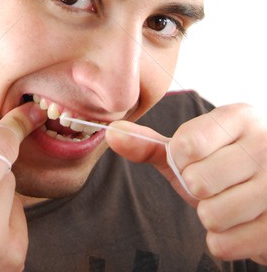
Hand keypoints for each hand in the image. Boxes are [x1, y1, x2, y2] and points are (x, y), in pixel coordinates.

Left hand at [106, 103, 266, 263]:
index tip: (196, 158)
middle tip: (216, 183)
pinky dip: (224, 240)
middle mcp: (264, 145)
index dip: (181, 160)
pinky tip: (240, 223)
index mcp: (239, 118)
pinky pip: (225, 244)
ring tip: (229, 202)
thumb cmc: (224, 166)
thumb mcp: (190, 150)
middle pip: (196, 181)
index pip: (186, 144)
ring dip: (210, 216)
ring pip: (211, 215)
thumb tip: (111, 132)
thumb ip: (150, 143)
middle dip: (197, 189)